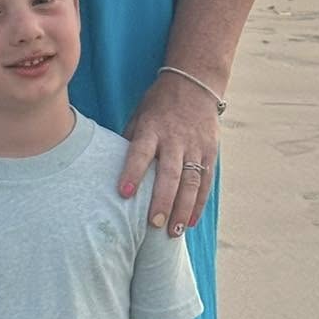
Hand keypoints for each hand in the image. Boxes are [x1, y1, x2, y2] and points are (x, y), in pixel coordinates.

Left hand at [117, 73, 221, 237]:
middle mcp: (175, 139)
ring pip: (191, 182)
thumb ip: (129, 141)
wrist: (194, 85)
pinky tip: (189, 222)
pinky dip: (198, 204)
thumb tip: (109, 169)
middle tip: (153, 225)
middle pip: (170, 173)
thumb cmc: (157, 105)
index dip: (132, 172)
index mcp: (152, 128)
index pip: (140, 152)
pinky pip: (206, 182)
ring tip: (173, 233)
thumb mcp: (138, 116)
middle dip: (162, 200)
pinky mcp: (210, 152)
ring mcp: (195, 146)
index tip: (124, 194)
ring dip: (182, 209)